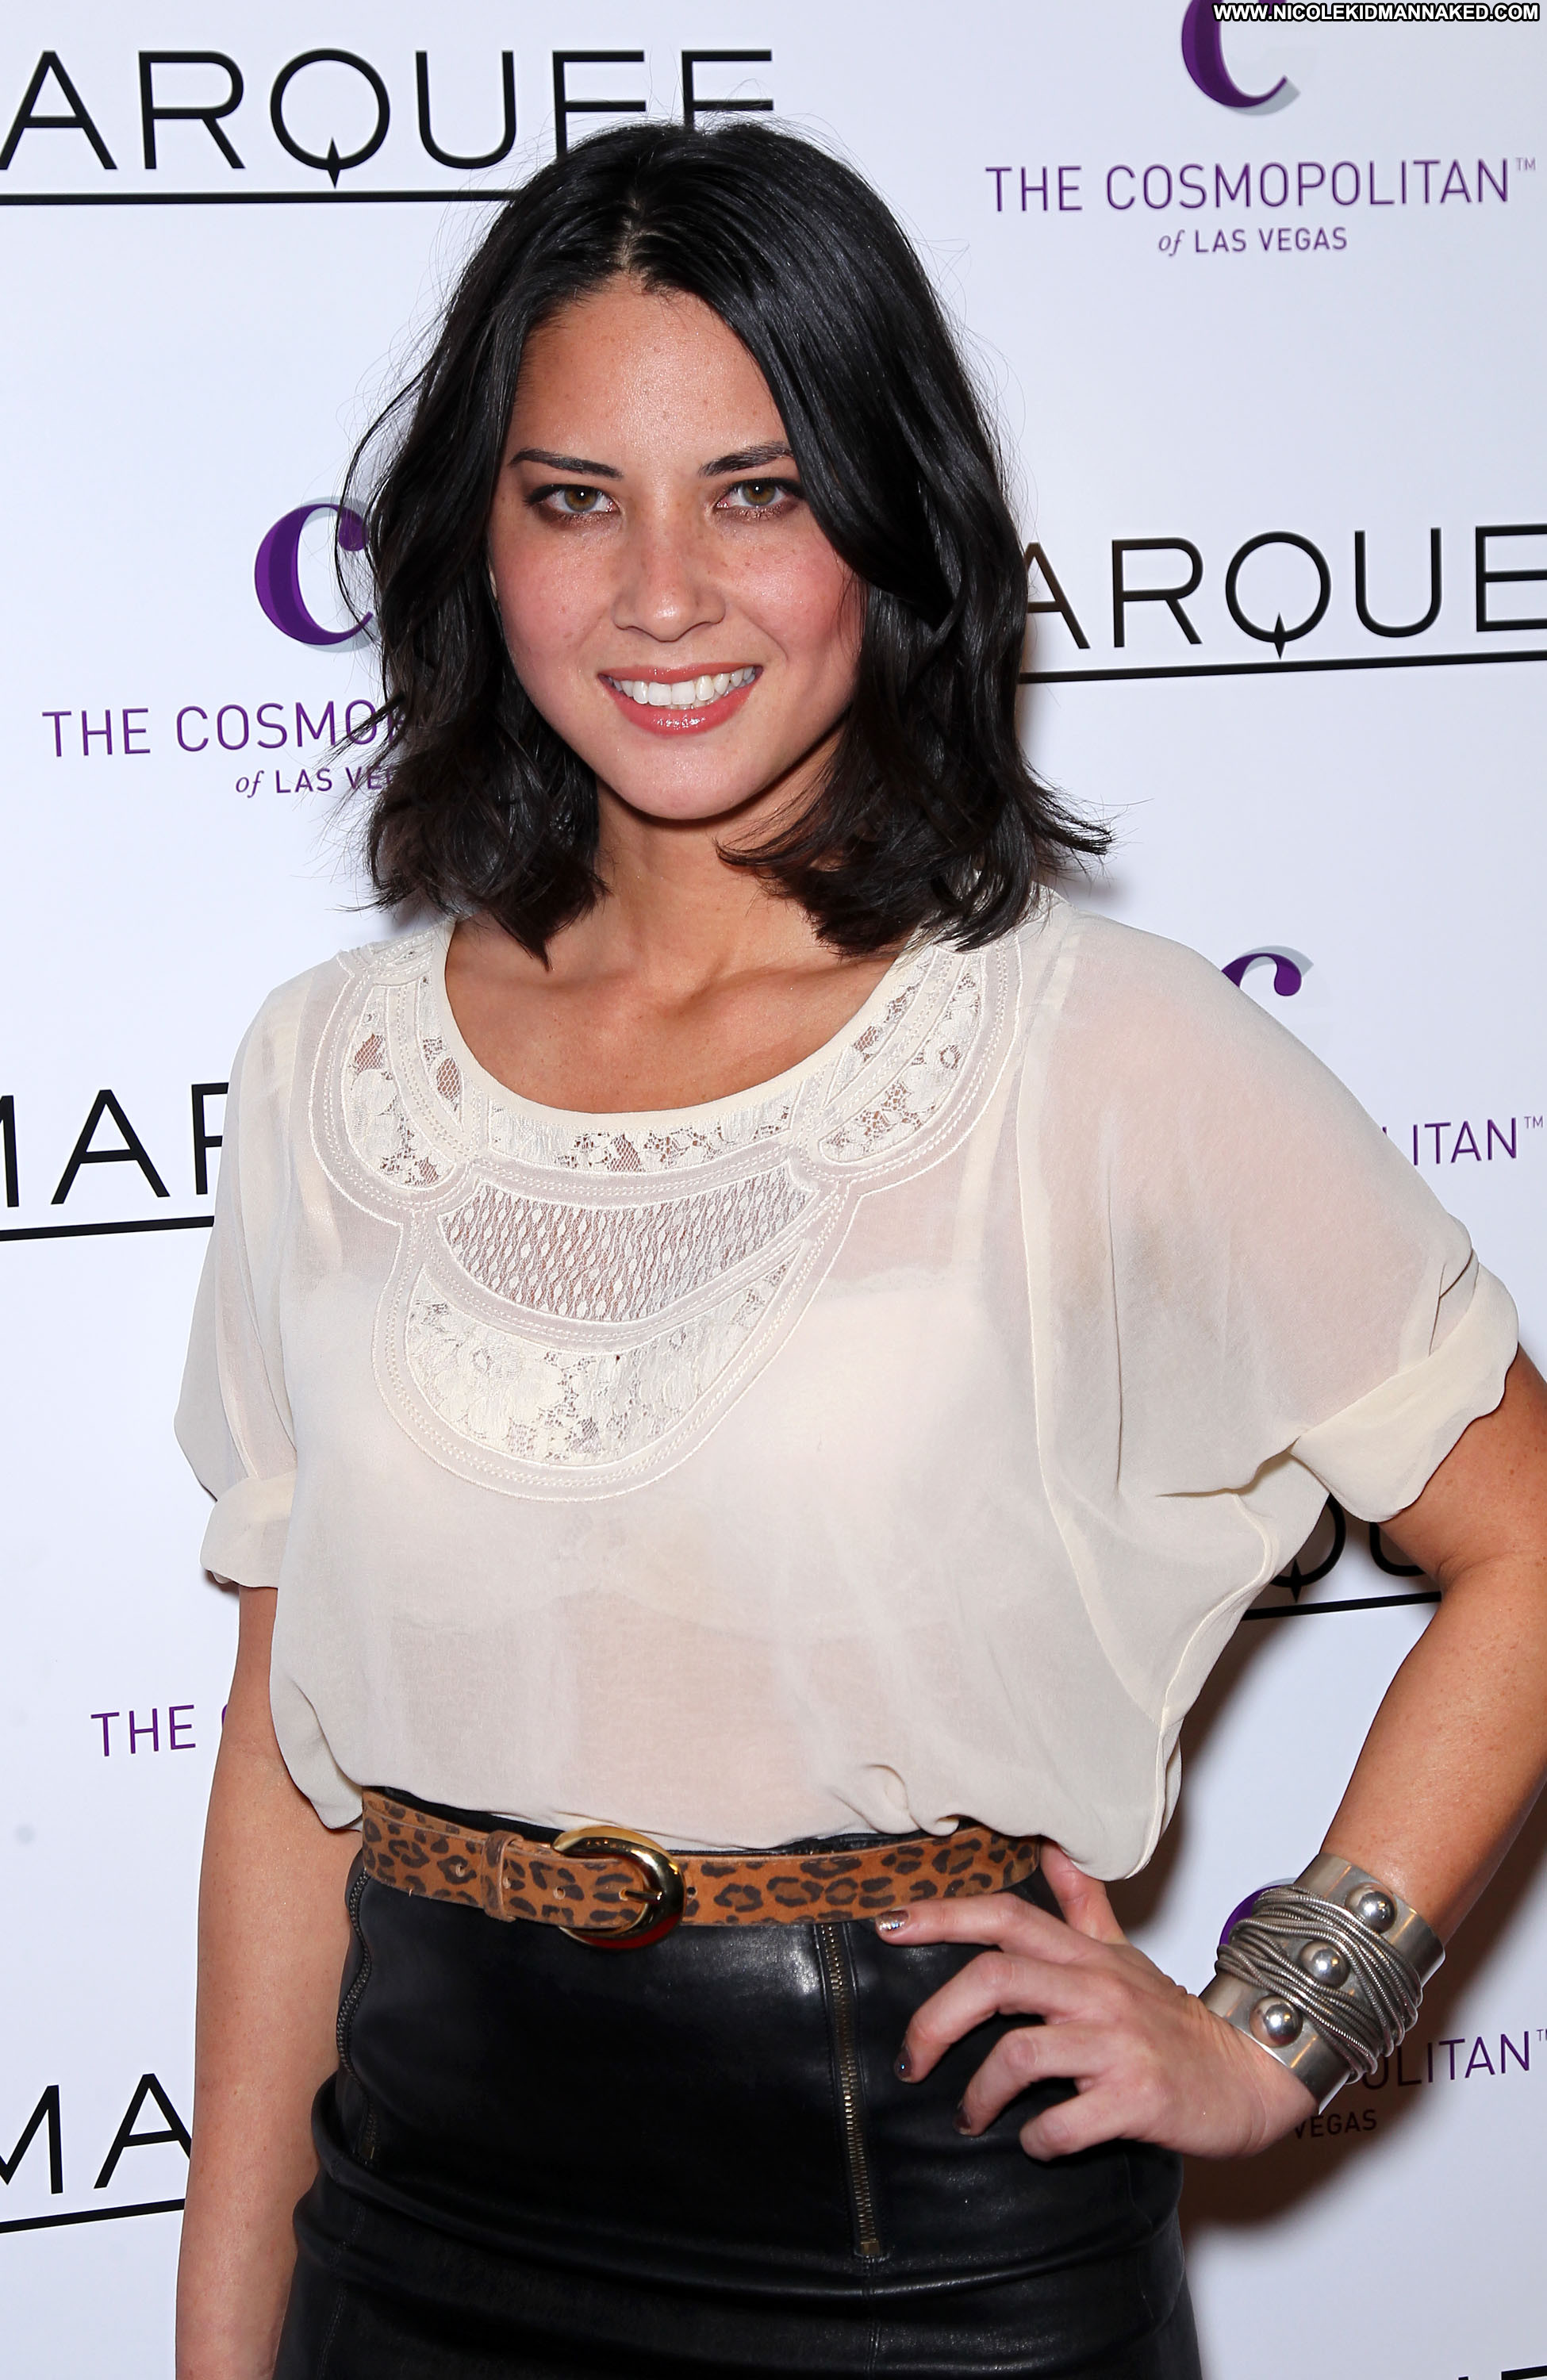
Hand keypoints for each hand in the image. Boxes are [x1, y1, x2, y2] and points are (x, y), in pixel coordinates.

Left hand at [881, 1843, 1314, 2160]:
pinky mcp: (1135, 2099)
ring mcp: (1116, 2044)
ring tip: (969, 2116)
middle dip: (934, 2021)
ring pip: (1018, 2054)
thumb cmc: (1175, 2022)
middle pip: (993, 1981)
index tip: (888, 1925)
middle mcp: (1097, 1990)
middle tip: (911, 2060)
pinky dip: (1037, 2139)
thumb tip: (1050, 1849)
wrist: (1251, 2075)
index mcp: (1087, 1956)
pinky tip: (1036, 2142)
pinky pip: (1061, 2121)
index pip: (1005, 1916)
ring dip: (979, 2093)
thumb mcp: (1125, 1955)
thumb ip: (1083, 1905)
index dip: (942, 1915)